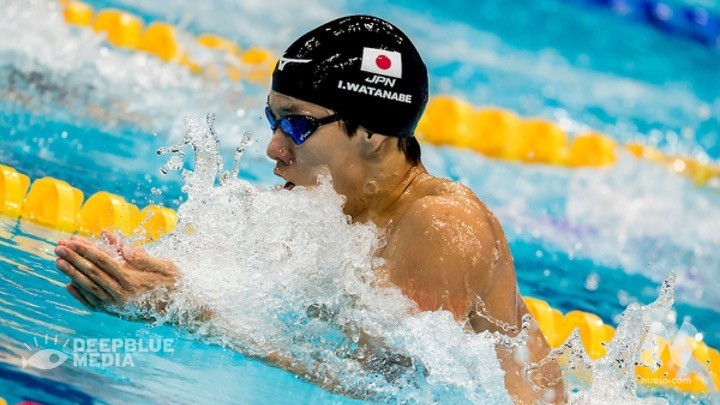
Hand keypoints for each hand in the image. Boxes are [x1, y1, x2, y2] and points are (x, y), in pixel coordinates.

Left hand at [54, 232, 178, 314]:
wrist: (182, 312)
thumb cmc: (176, 285)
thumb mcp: (167, 267)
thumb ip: (144, 258)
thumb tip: (123, 248)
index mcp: (134, 281)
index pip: (104, 262)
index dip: (87, 251)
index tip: (73, 241)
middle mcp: (122, 295)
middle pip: (92, 274)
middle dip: (73, 259)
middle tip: (58, 247)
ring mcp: (118, 306)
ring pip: (89, 288)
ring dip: (72, 274)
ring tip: (58, 262)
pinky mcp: (117, 313)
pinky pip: (94, 304)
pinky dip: (79, 295)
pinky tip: (68, 286)